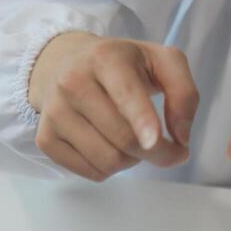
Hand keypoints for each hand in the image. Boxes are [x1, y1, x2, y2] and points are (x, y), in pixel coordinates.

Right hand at [28, 32, 199, 180]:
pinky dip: (109, 168)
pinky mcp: (46, 138)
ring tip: (131, 138)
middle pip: (124, 138)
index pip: (126, 94)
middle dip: (157, 153)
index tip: (154, 141)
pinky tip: (108, 145)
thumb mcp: (162, 61)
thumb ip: (184, 94)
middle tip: (167, 147)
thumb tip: (181, 138)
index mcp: (106, 58)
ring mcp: (55, 112)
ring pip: (108, 161)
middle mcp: (73, 82)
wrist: (65, 63)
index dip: (142, 121)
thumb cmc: (123, 66)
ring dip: (132, 161)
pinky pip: (91, 173)